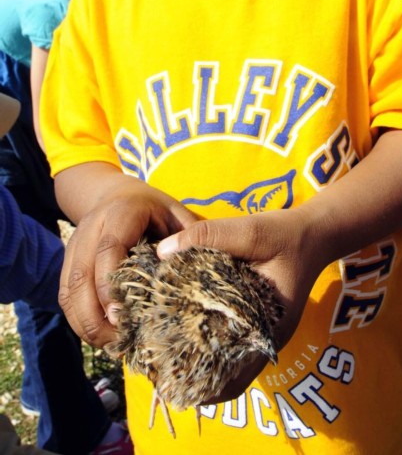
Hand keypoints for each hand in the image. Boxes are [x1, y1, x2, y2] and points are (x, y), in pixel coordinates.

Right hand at [58, 171, 197, 347]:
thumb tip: (199, 271)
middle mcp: (92, 227)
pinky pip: (65, 294)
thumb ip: (190, 238)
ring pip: (68, 288)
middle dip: (94, 314)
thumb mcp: (177, 215)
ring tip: (110, 345)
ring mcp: (75, 243)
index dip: (110, 284)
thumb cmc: (156, 210)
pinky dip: (78, 319)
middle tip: (117, 341)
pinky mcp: (68, 260)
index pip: (109, 249)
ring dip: (84, 322)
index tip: (122, 316)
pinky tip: (99, 336)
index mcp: (121, 213)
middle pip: (81, 274)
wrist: (118, 195)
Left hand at [157, 207, 322, 402]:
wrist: (316, 233)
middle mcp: (267, 340)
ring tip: (170, 355)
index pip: (231, 375)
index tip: (167, 376)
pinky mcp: (261, 324)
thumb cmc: (286, 234)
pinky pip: (237, 350)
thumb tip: (163, 251)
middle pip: (229, 380)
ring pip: (233, 370)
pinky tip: (192, 332)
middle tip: (162, 368)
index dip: (200, 382)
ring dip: (206, 367)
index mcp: (266, 327)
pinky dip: (216, 350)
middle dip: (198, 380)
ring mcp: (265, 335)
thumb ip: (208, 237)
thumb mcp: (250, 230)